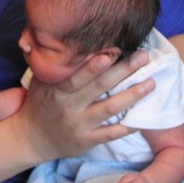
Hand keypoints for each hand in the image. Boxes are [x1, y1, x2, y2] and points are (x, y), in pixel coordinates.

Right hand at [16, 51, 154, 160]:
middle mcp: (68, 107)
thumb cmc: (40, 102)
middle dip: (123, 71)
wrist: (32, 137)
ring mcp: (79, 124)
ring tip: (151, 83)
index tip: (114, 50)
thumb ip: (55, 66)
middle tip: (143, 56)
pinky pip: (111, 133)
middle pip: (99, 87)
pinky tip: (144, 118)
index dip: (95, 65)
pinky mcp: (87, 140)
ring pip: (110, 108)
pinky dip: (128, 126)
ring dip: (132, 95)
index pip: (77, 76)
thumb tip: (73, 42)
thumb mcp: (41, 82)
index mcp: (56, 90)